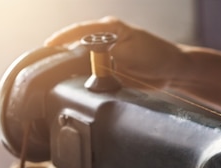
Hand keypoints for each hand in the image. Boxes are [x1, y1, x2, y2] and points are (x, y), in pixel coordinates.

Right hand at [45, 16, 185, 88]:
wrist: (173, 72)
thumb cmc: (158, 56)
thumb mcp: (131, 53)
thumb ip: (109, 54)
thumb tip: (91, 58)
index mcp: (110, 28)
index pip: (80, 30)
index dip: (63, 38)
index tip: (49, 46)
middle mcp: (106, 39)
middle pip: (77, 45)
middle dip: (63, 55)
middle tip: (47, 65)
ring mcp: (108, 55)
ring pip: (83, 62)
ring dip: (73, 69)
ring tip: (57, 76)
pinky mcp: (111, 70)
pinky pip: (93, 74)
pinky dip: (85, 79)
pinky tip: (78, 85)